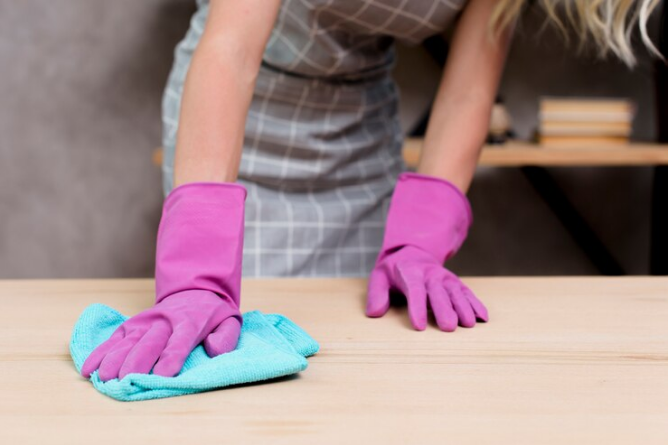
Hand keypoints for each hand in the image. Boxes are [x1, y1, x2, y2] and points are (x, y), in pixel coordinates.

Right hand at [81, 290, 240, 380]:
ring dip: (114, 359)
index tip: (163, 375)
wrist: (194, 290)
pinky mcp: (132, 324)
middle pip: (149, 343)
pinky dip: (101, 352)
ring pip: (128, 341)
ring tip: (104, 377)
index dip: (171, 358)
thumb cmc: (213, 313)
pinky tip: (89, 367)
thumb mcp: (229, 321)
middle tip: (125, 381)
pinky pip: (114, 338)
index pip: (179, 341)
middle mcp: (164, 321)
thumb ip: (226, 337)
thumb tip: (214, 350)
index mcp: (190, 322)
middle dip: (137, 362)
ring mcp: (145, 322)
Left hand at [367, 245, 487, 330]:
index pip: (415, 290)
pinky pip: (467, 293)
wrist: (412, 253)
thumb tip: (375, 313)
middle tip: (448, 328)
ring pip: (455, 292)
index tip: (420, 326)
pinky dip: (476, 303)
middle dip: (444, 310)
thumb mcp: (379, 277)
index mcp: (410, 273)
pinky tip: (483, 317)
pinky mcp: (455, 283)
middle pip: (438, 293)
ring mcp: (445, 278)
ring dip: (463, 307)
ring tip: (469, 324)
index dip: (417, 307)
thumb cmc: (393, 271)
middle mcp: (430, 274)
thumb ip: (376, 294)